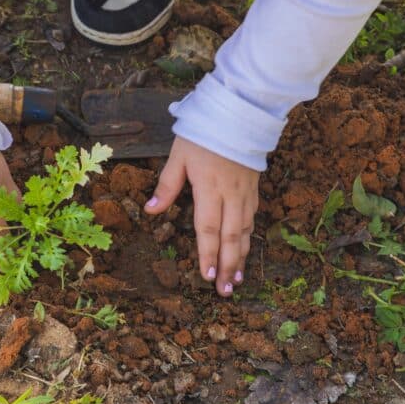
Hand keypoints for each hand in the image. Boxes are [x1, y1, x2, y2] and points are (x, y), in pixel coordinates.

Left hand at [145, 137, 259, 295]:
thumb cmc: (204, 133)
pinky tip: (244, 252)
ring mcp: (245, 193)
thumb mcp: (179, 155)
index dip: (208, 254)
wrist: (239, 113)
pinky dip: (248, 239)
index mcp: (209, 188)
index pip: (208, 228)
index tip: (207, 276)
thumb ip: (167, 184)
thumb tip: (150, 210)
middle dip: (227, 266)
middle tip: (225, 291)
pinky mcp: (254, 188)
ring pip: (245, 231)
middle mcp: (231, 194)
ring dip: (240, 258)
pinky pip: (252, 219)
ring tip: (237, 280)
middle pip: (231, 237)